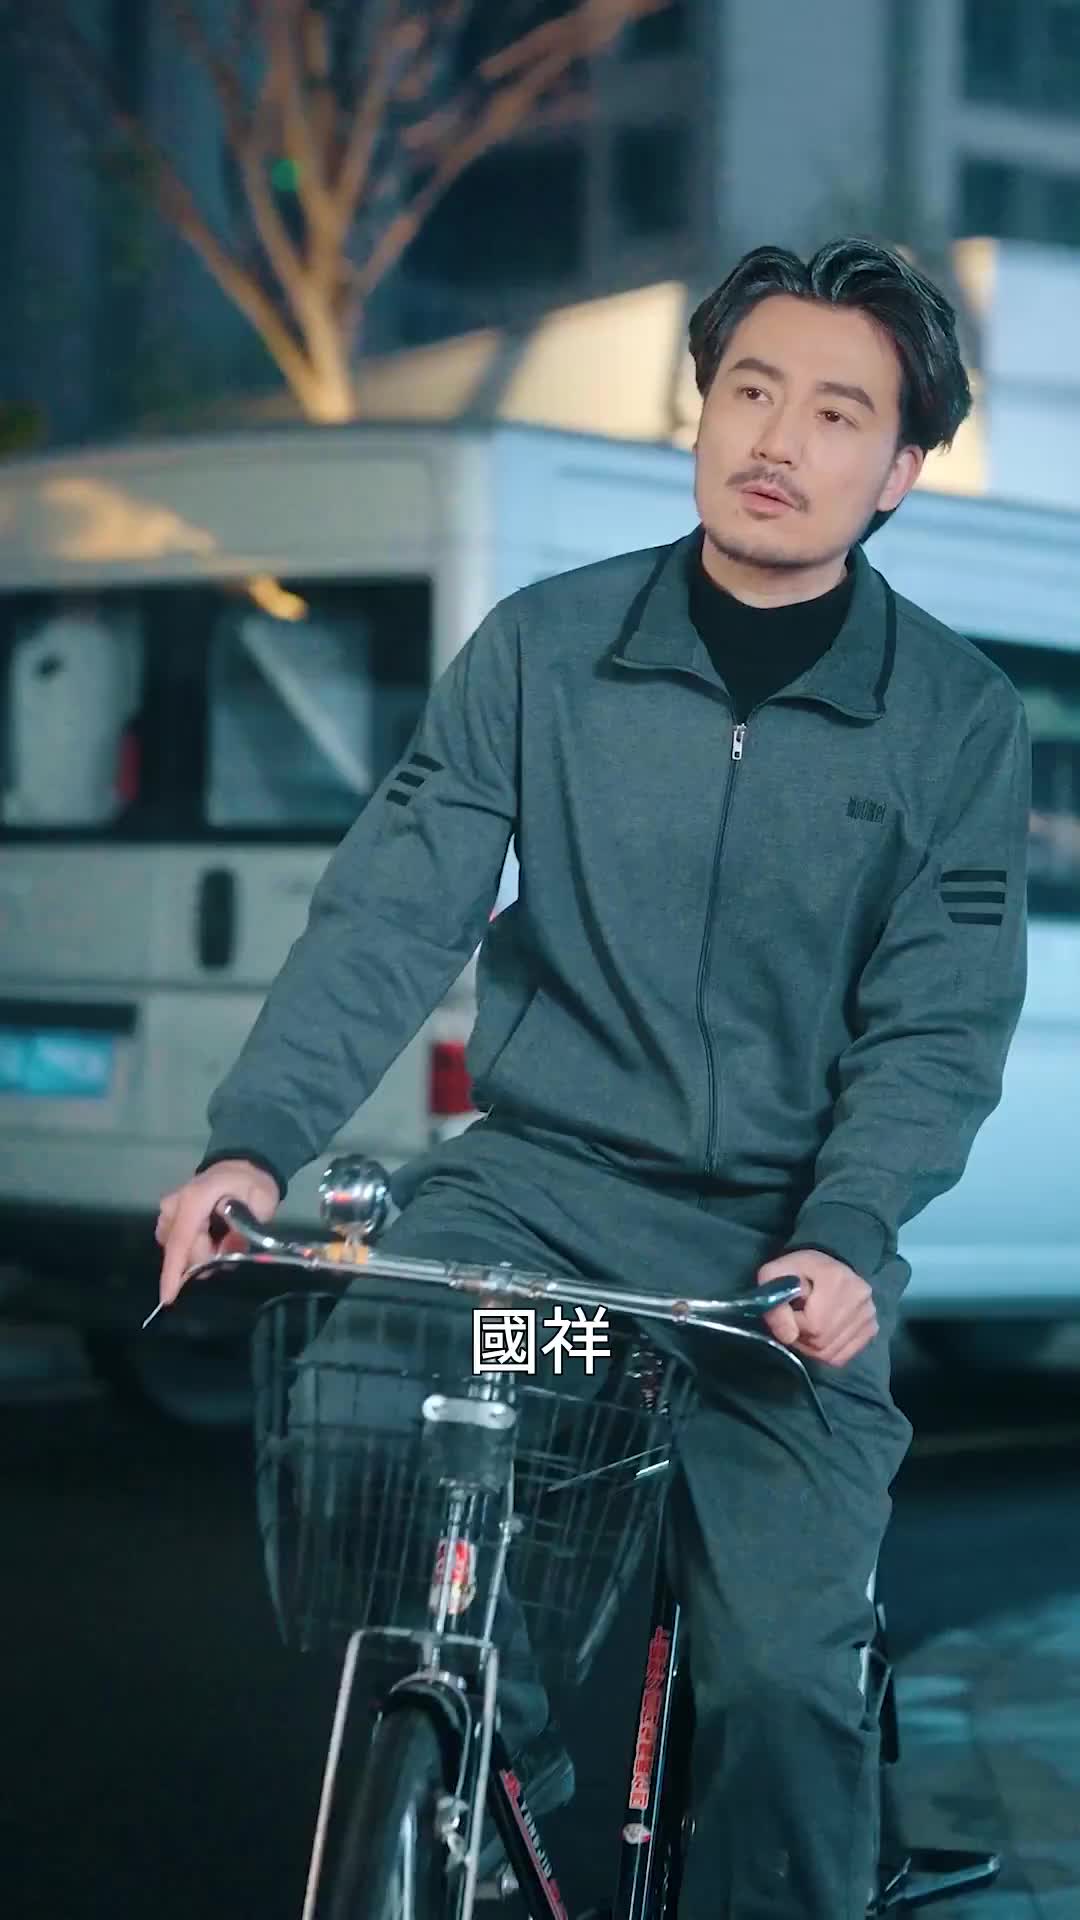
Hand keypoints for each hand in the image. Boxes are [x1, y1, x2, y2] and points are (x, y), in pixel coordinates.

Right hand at [155, 1160, 280, 1306]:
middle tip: (232, 1243)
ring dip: (200, 1252)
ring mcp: (168, 1210)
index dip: (174, 1272)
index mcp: (195, 1199)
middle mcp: (174, 1205)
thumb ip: (244, 1229)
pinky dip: (193, 1247)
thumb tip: (226, 1252)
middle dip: (206, 1257)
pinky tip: (210, 1236)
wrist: (240, 1167)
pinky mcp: (168, 1216)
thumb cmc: (251, 1185)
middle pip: (181, 1251)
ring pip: (177, 1249)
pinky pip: (176, 1243)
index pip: (181, 1241)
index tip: (168, 1298)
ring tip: (222, 1237)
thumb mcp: (260, 1203)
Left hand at [755, 1249, 877, 1368]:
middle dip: (800, 1337)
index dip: (793, 1323)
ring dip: (810, 1347)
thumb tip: (788, 1337)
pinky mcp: (871, 1329)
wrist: (824, 1266)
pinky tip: (820, 1335)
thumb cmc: (796, 1270)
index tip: (789, 1310)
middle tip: (795, 1320)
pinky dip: (825, 1352)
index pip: (812, 1324)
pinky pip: (841, 1357)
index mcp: (838, 1280)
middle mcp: (861, 1299)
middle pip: (822, 1343)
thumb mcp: (773, 1275)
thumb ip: (774, 1303)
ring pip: (830, 1354)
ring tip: (807, 1326)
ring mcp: (869, 1316)